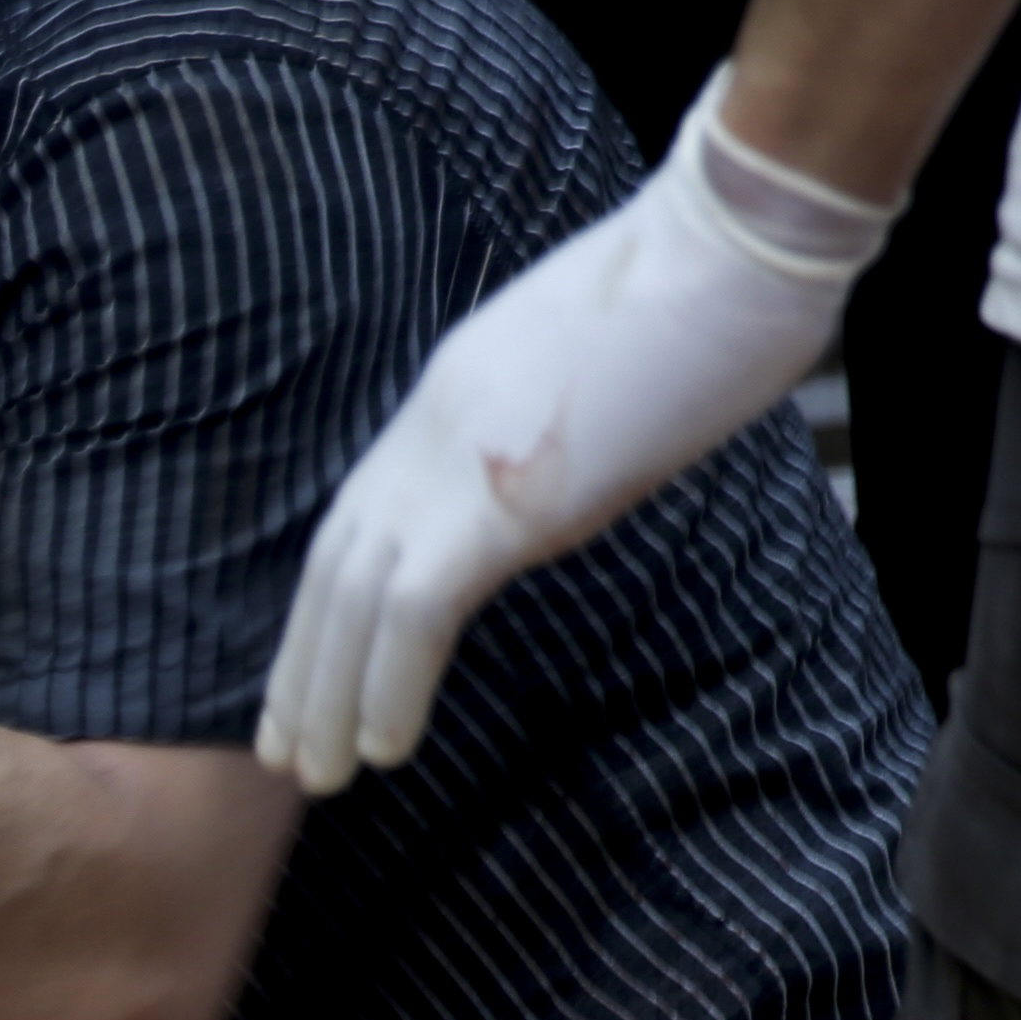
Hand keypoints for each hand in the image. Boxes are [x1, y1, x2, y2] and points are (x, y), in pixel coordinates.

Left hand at [253, 80, 885, 791]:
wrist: (735, 243)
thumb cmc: (698, 296)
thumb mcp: (589, 371)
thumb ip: (543, 431)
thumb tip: (548, 482)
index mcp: (448, 400)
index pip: (358, 519)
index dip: (326, 604)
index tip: (311, 672)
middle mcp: (431, 430)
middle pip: (335, 563)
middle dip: (304, 665)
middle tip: (285, 753)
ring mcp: (460, 459)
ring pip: (357, 597)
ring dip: (331, 696)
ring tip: (317, 776)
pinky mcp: (505, 495)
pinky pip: (419, 607)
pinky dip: (391, 682)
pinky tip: (383, 750)